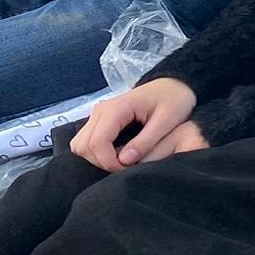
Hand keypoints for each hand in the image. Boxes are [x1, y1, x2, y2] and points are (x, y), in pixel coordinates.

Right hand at [71, 78, 196, 172]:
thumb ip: (145, 141)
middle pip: (84, 145)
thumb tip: (123, 161)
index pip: (97, 142)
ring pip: (81, 144)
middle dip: (102, 163)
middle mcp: (102, 109)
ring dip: (96, 159)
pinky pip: (86, 141)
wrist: (173, 85)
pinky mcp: (100, 119)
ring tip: (121, 163)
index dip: (109, 163)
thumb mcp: (166, 121)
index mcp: (117, 108)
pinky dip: (95, 153)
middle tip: (126, 167)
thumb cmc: (173, 100)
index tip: (129, 170)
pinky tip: (116, 156)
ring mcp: (98, 113)